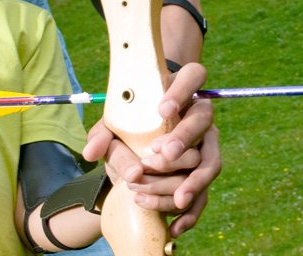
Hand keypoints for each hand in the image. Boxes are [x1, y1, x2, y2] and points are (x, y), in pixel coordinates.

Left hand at [84, 62, 220, 236]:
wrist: (138, 144)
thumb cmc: (128, 125)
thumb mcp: (112, 126)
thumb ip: (102, 135)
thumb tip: (92, 153)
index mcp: (182, 90)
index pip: (192, 76)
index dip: (182, 91)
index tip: (162, 109)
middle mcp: (199, 115)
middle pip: (204, 120)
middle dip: (185, 138)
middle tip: (163, 154)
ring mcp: (205, 145)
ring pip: (210, 161)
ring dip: (195, 180)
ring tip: (178, 199)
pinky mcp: (202, 173)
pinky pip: (205, 193)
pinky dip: (192, 212)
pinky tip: (176, 227)